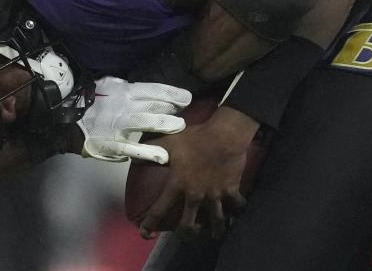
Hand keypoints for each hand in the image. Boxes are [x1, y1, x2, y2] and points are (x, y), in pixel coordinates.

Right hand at [77, 77, 190, 163]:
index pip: (153, 90)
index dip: (171, 93)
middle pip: (153, 105)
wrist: (68, 120)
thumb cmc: (91, 101)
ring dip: (164, 124)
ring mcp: (119, 125)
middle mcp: (124, 106)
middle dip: (172, 107)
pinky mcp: (113, 144)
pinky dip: (148, 152)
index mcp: (124, 91)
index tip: (186, 97)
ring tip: (179, 126)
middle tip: (185, 111)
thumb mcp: (109, 86)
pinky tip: (163, 157)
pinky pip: (133, 148)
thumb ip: (128, 87)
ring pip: (146, 122)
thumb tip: (147, 89)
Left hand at [139, 106, 259, 239]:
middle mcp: (195, 195)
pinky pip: (236, 205)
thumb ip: (152, 147)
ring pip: (216, 221)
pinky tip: (237, 212)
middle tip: (188, 235)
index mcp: (177, 185)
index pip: (159, 210)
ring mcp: (215, 195)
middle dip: (188, 234)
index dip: (150, 224)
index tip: (145, 235)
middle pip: (189, 225)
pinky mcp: (231, 190)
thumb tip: (134, 154)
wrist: (224, 136)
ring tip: (216, 234)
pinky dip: (238, 210)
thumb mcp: (169, 141)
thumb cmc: (195, 139)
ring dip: (216, 230)